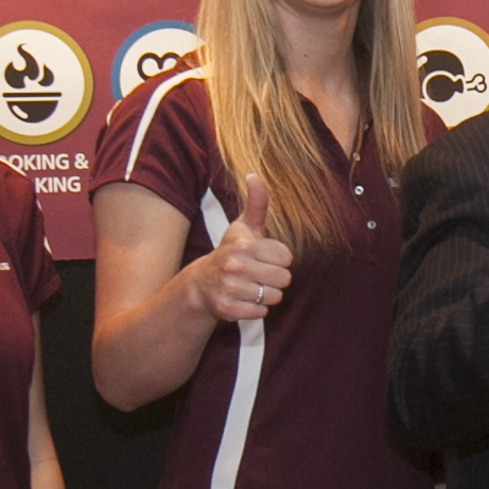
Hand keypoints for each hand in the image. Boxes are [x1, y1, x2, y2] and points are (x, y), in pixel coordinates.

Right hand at [192, 183, 295, 321]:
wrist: (201, 284)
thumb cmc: (230, 252)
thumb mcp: (243, 227)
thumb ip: (256, 203)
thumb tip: (254, 175)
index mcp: (244, 245)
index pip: (287, 257)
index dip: (277, 259)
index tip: (262, 258)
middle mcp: (235, 266)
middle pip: (284, 278)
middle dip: (274, 278)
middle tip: (258, 274)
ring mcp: (231, 289)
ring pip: (275, 297)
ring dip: (266, 294)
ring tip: (251, 286)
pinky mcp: (228, 310)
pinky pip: (261, 312)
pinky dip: (256, 308)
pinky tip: (243, 299)